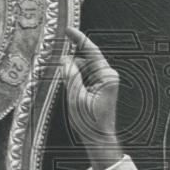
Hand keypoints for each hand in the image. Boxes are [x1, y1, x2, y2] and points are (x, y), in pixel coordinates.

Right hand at [63, 27, 122, 169]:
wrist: (98, 139)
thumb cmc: (90, 121)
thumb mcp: (75, 96)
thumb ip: (70, 74)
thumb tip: (64, 59)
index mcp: (106, 76)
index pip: (91, 51)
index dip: (79, 39)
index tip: (67, 30)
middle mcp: (107, 76)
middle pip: (85, 60)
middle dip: (72, 65)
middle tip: (62, 75)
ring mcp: (104, 82)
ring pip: (83, 70)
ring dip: (73, 76)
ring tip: (71, 94)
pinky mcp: (99, 88)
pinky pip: (84, 78)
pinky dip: (75, 82)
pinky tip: (72, 94)